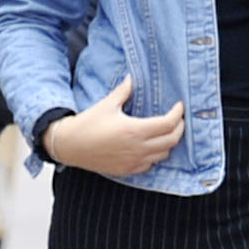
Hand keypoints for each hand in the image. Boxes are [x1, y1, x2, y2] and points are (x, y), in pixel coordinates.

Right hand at [42, 77, 186, 176]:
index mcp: (134, 130)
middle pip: (171, 140)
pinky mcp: (127, 170)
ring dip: (168, 143)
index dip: (178, 114)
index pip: (168, 124)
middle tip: (178, 119)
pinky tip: (150, 147)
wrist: (69, 145)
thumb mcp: (107, 104)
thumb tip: (132, 78)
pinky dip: (155, 156)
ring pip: (163, 155)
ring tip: (166, 132)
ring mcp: (133, 162)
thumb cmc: (87, 124)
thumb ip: (124, 91)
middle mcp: (138, 148)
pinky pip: (150, 165)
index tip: (179, 106)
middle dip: (179, 128)